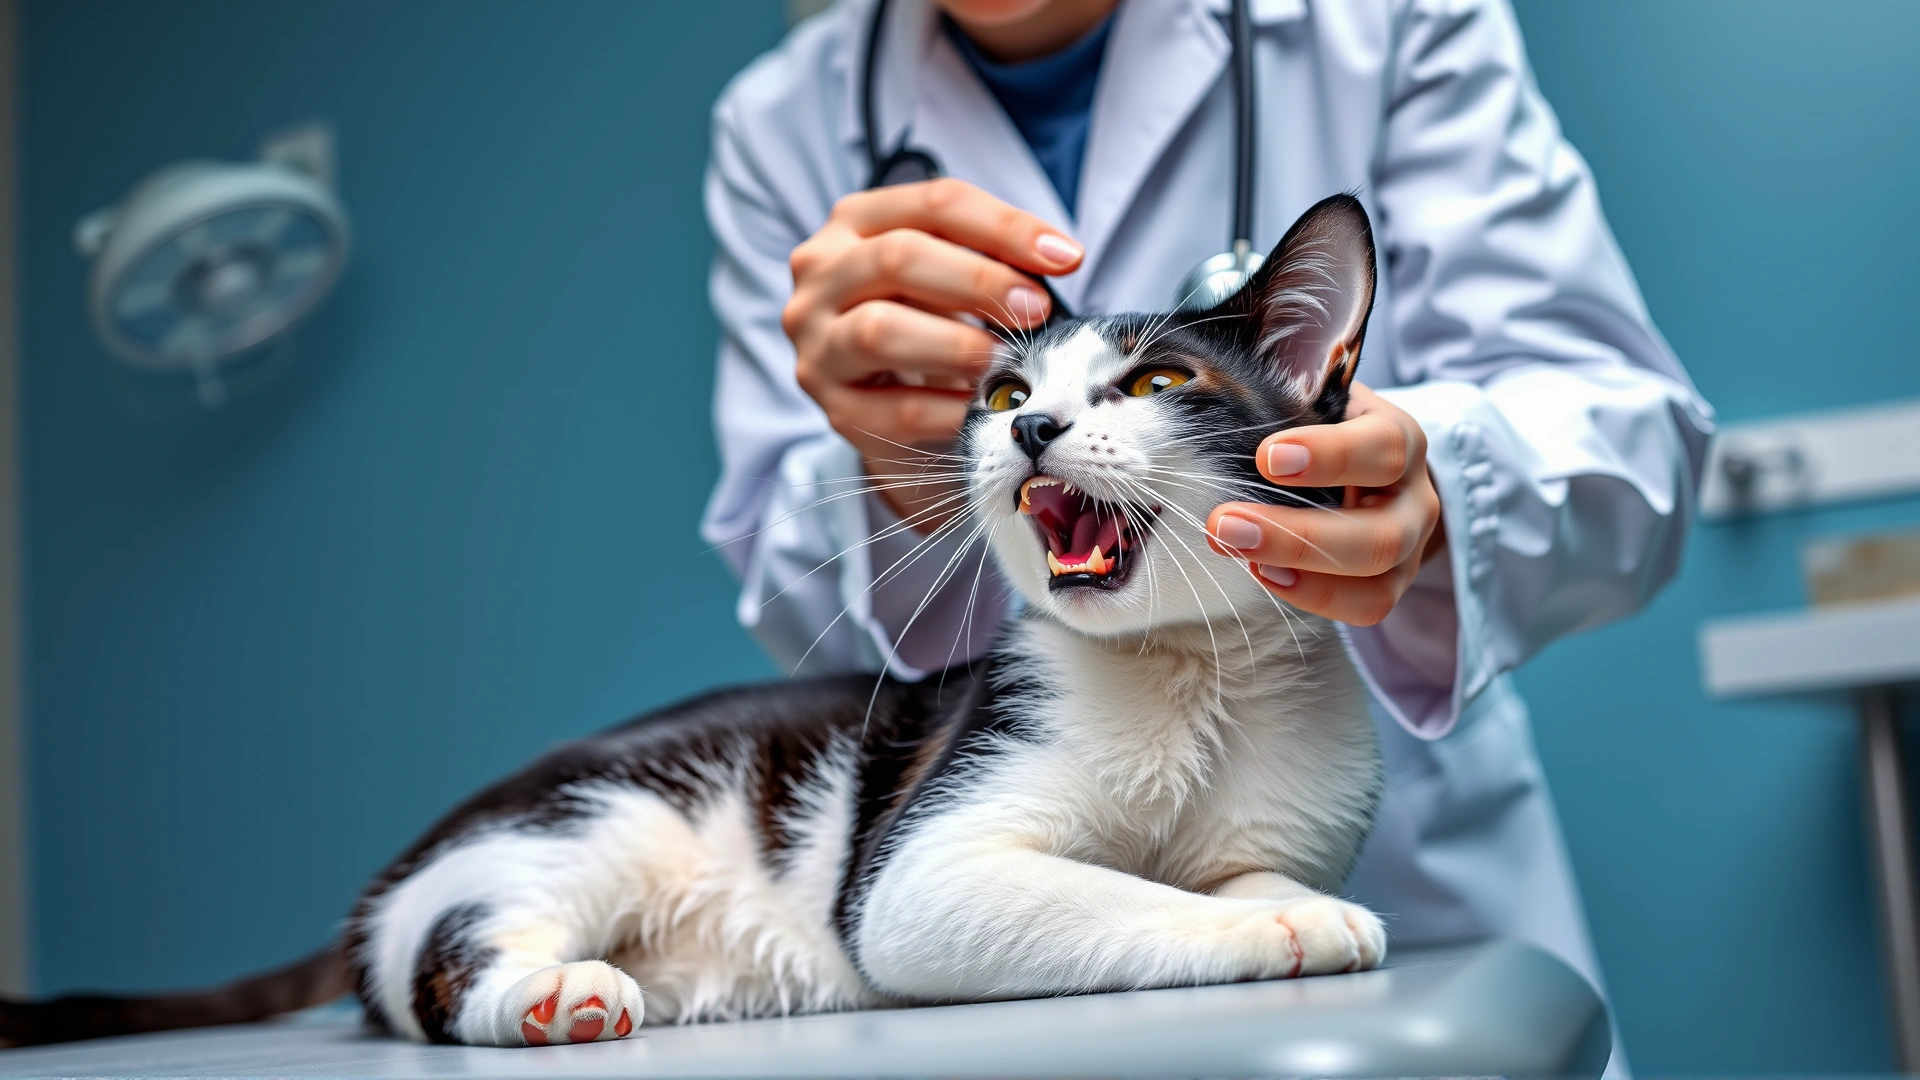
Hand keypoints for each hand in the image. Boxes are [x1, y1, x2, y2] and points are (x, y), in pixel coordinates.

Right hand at [782, 179, 1083, 530]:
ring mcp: (818, 344)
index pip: (933, 205)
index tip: (1065, 257)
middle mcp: (821, 276)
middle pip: (898, 258)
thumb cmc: (927, 321)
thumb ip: (989, 257)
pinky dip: (952, 409)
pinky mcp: (835, 408)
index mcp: (854, 223)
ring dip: (958, 346)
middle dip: (980, 282)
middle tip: (1036, 309)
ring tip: (1005, 360)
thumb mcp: (948, 273)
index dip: (1005, 227)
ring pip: (880, 331)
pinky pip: (896, 410)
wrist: (886, 401)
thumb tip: (1059, 259)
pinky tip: (987, 407)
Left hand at [1205, 384, 1445, 625]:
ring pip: (1375, 579)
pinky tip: (1264, 573)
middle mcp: (1416, 498)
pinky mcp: (1392, 583)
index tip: (1266, 456)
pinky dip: (1313, 596)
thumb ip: (1284, 400)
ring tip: (1235, 551)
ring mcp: (1409, 548)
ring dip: (1300, 573)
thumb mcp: (1317, 399)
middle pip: (1379, 535)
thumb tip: (1214, 402)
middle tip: (1224, 523)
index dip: (1329, 456)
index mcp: (1401, 438)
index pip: (1382, 448)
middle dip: (1298, 535)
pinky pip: (1365, 607)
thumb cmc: (1328, 425)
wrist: (1368, 462)